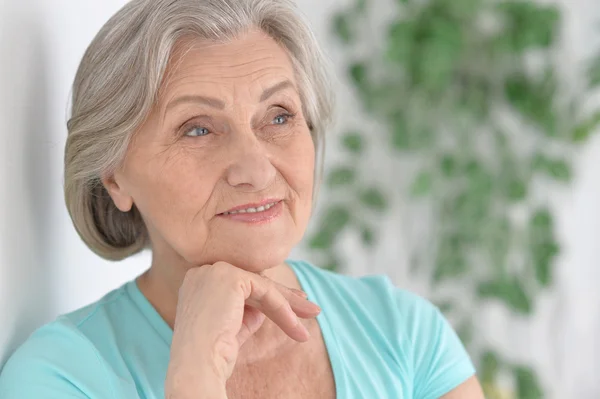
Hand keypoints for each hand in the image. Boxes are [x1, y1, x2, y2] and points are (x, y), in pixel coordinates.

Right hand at [164, 261, 319, 397]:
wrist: (197, 365)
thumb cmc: (212, 355)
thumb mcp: (233, 327)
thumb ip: (248, 311)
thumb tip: (269, 305)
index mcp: (198, 282)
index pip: (240, 284)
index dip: (269, 295)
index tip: (293, 305)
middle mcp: (202, 271)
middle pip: (253, 282)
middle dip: (285, 296)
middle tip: (310, 308)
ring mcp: (214, 271)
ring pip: (262, 285)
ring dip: (290, 303)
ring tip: (313, 315)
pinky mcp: (230, 277)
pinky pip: (265, 291)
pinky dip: (283, 308)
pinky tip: (296, 325)